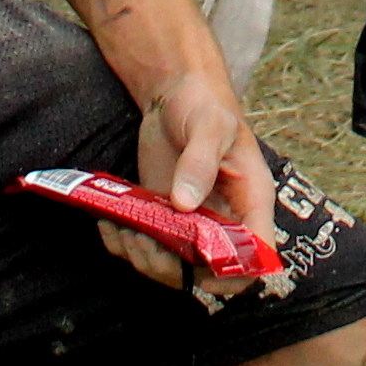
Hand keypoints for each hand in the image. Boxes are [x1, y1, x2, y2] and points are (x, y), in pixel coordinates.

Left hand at [115, 68, 277, 297]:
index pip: (256, 255)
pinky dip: (124, 246)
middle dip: (173, 269)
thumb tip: (185, 204)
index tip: (199, 268)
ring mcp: (192, 223)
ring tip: (122, 230)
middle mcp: (225, 220)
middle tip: (143, 242)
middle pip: (210, 272)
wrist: (175, 93)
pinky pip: (148, 249)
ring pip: (174, 268)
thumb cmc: (204, 104)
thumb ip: (200, 162)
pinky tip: (108, 225)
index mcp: (250, 201)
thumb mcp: (208, 126)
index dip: (234, 273)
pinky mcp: (164, 219)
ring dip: (144, 260)